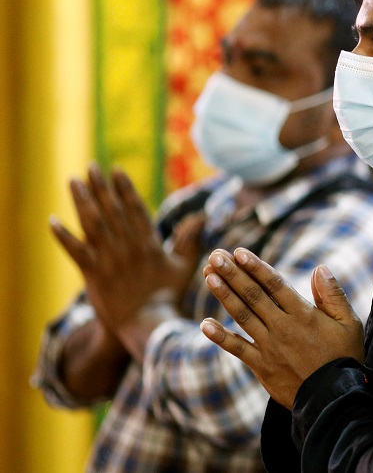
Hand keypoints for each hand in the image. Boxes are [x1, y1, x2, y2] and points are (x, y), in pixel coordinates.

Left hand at [49, 164, 203, 338]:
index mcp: (150, 243)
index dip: (125, 189)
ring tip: (73, 181)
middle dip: (101, 187)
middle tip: (91, 167)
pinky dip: (63, 236)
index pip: (136, 209)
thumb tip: (201, 216)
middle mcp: (128, 247)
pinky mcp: (94, 275)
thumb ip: (190, 239)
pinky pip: (75, 252)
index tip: (116, 170)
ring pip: (93, 224)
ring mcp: (110, 260)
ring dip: (82, 201)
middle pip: (112, 210)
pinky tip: (53, 221)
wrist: (148, 324)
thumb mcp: (184, 266)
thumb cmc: (168, 296)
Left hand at [200, 248, 364, 408]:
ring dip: (224, 295)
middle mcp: (282, 327)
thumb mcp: (348, 323)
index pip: (275, 284)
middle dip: (233, 273)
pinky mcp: (262, 366)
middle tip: (216, 256)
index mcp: (303, 314)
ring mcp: (269, 347)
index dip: (256, 266)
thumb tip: (320, 268)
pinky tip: (205, 324)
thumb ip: (333, 295)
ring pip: (242, 316)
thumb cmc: (344, 357)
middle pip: (253, 295)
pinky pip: (238, 349)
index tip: (239, 252)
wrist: (333, 398)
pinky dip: (221, 337)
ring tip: (208, 276)